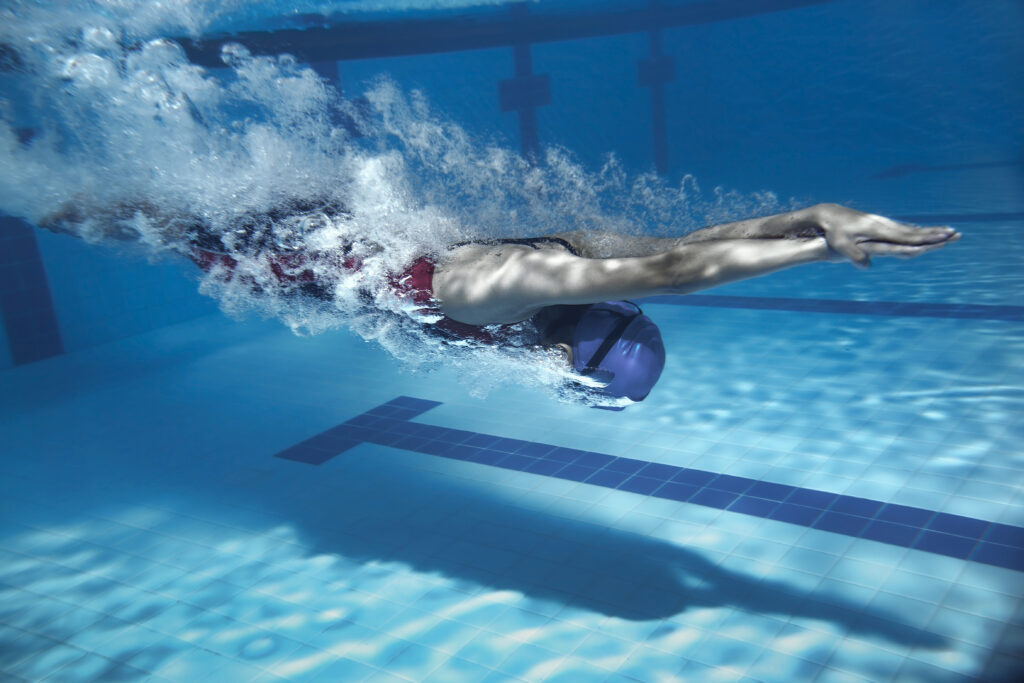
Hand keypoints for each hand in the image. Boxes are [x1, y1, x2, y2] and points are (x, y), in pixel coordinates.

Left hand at [809, 203, 960, 267]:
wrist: (828, 214)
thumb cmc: (834, 232)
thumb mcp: (841, 245)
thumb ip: (855, 256)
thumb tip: (868, 267)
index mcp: (879, 229)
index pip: (907, 236)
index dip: (926, 238)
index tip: (943, 237)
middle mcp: (884, 224)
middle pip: (915, 231)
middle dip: (935, 233)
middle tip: (956, 233)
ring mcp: (883, 223)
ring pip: (910, 228)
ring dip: (928, 231)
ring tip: (946, 231)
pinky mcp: (879, 223)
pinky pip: (902, 228)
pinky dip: (915, 230)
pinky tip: (921, 231)